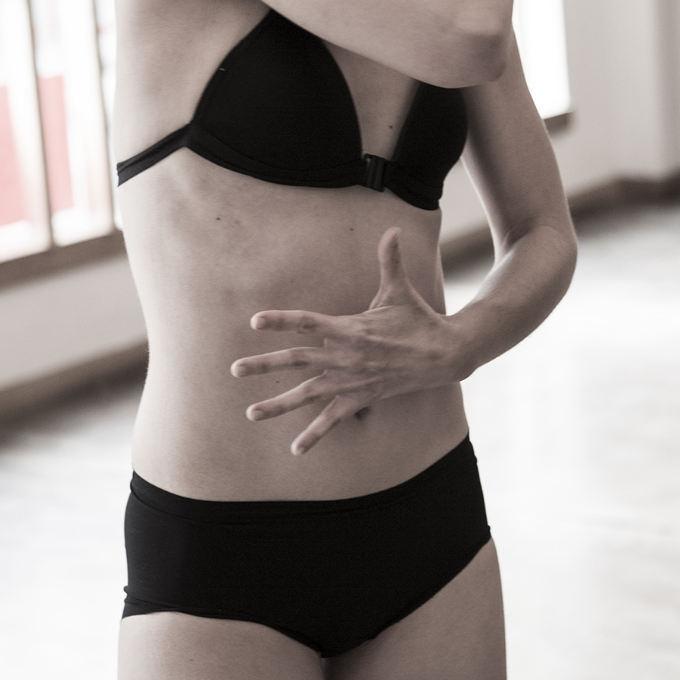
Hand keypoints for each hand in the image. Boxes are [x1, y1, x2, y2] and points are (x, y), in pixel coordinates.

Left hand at [230, 228, 465, 454]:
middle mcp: (348, 358)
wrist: (445, 355)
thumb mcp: (400, 290)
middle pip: (299, 361)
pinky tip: (295, 450)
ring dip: (279, 405)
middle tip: (235, 369)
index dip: (282, 321)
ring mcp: (353, 381)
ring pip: (309, 395)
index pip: (310, 322)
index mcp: (352, 329)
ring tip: (250, 414)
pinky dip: (315, 435)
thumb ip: (390, 260)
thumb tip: (392, 229)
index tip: (255, 321)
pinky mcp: (361, 398)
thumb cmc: (418, 319)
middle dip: (266, 365)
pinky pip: (334, 420)